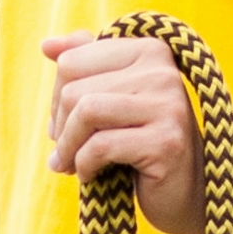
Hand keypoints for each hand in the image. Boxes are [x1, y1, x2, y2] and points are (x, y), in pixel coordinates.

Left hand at [45, 32, 204, 233]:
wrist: (186, 189)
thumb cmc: (141, 140)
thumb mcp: (112, 96)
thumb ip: (84, 63)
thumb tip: (46, 44)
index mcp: (148, 49)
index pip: (70, 61)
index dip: (56, 98)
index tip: (65, 124)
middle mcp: (162, 70)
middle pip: (74, 89)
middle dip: (60, 127)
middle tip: (65, 152)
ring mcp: (168, 104)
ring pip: (85, 112)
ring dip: (68, 147)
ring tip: (70, 164)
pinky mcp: (166, 141)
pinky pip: (101, 146)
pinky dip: (84, 165)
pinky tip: (90, 175)